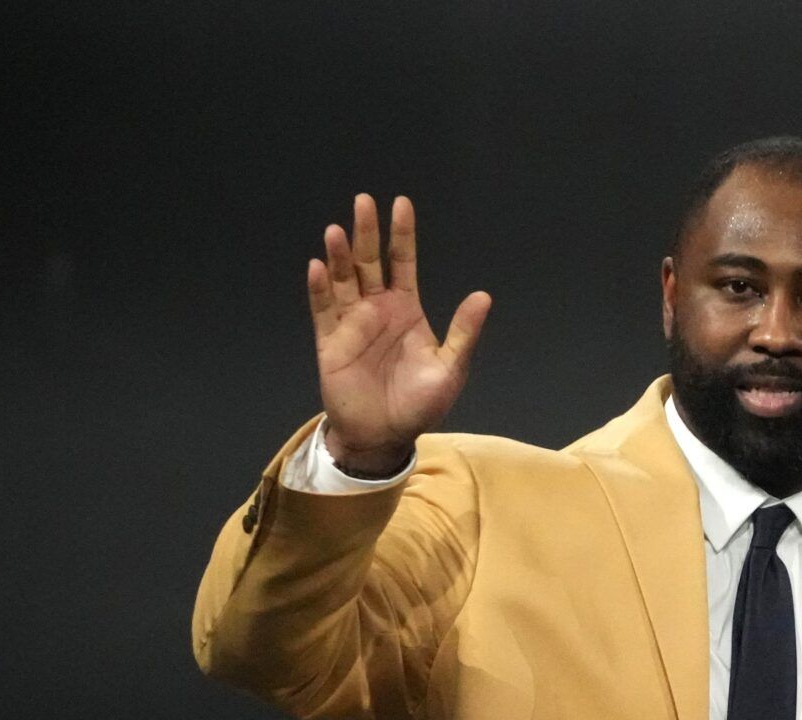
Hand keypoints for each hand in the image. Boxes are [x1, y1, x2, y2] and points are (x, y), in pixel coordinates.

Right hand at [306, 193, 491, 470]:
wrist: (385, 437)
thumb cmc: (419, 404)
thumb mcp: (449, 369)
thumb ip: (463, 332)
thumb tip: (484, 295)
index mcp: (406, 309)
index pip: (403, 262)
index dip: (402, 234)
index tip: (401, 204)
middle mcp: (376, 308)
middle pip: (370, 262)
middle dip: (367, 232)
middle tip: (364, 201)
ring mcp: (351, 323)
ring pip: (343, 280)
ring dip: (340, 255)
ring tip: (337, 231)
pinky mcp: (330, 342)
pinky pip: (323, 311)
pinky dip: (319, 289)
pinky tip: (318, 266)